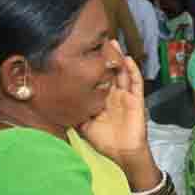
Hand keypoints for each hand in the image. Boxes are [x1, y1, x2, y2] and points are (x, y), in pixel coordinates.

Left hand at [81, 44, 148, 167]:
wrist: (122, 153)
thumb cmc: (105, 141)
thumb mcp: (84, 124)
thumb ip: (76, 112)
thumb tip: (58, 104)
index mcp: (103, 100)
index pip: (98, 79)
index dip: (94, 66)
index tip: (83, 52)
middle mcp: (115, 95)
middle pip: (111, 71)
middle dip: (107, 57)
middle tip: (100, 41)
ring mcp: (126, 96)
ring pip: (123, 73)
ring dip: (119, 58)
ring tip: (113, 44)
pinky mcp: (136, 99)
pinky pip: (136, 82)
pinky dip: (133, 70)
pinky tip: (127, 60)